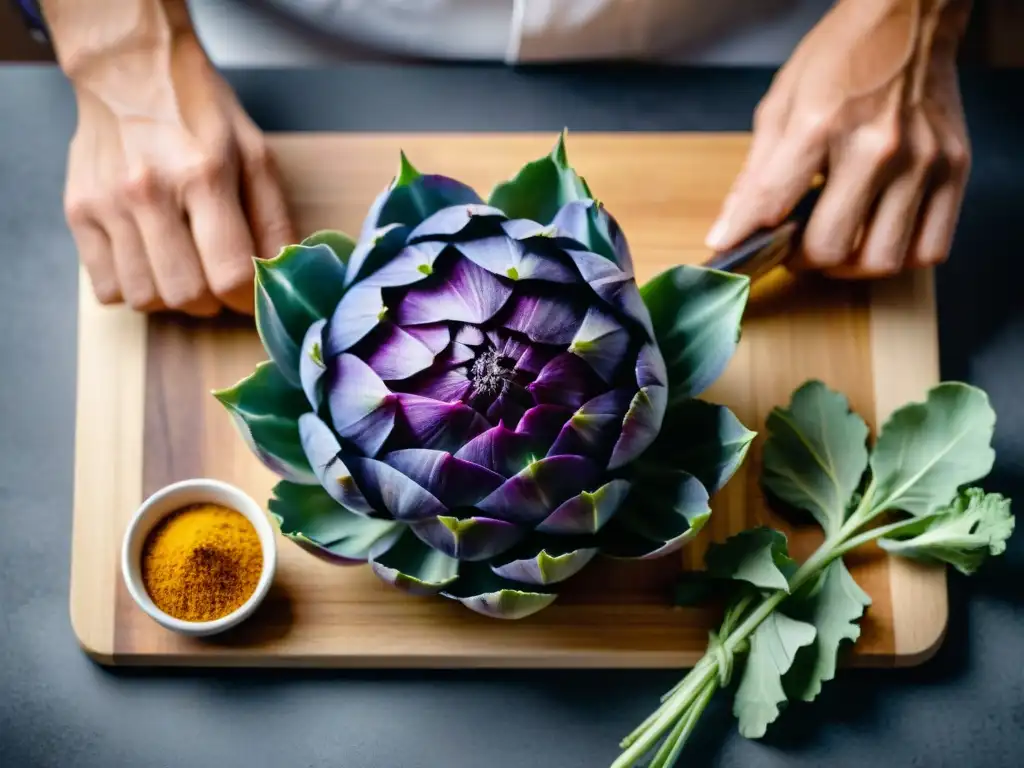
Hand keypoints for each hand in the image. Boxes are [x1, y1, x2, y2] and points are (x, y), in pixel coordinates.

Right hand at [62, 33, 293, 314]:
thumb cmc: (201, 113)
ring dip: (172, 297)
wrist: (130, 69)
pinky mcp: (78, 211)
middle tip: (216, 279)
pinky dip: (134, 289)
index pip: (230, 274)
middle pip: (186, 295)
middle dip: (212, 302)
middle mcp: (150, 191)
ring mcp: (107, 203)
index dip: (248, 298)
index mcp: (204, 175)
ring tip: (184, 268)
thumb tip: (284, 277)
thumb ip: (274, 219)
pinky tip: (150, 262)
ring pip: (145, 298)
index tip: (251, 293)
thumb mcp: (255, 154)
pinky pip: (108, 287)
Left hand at [705, 0, 971, 277]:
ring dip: (850, 266)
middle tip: (795, 245)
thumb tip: (727, 233)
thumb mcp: (781, 106)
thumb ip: (755, 176)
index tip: (732, 254)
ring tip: (837, 242)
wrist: (908, 17)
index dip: (745, 239)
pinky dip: (899, 256)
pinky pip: (929, 248)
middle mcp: (879, 147)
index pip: (773, 205)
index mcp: (822, 125)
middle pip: (833, 249)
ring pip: (883, 260)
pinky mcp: (955, 168)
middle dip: (803, 259)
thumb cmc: (840, 59)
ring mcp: (923, 161)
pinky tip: (878, 235)